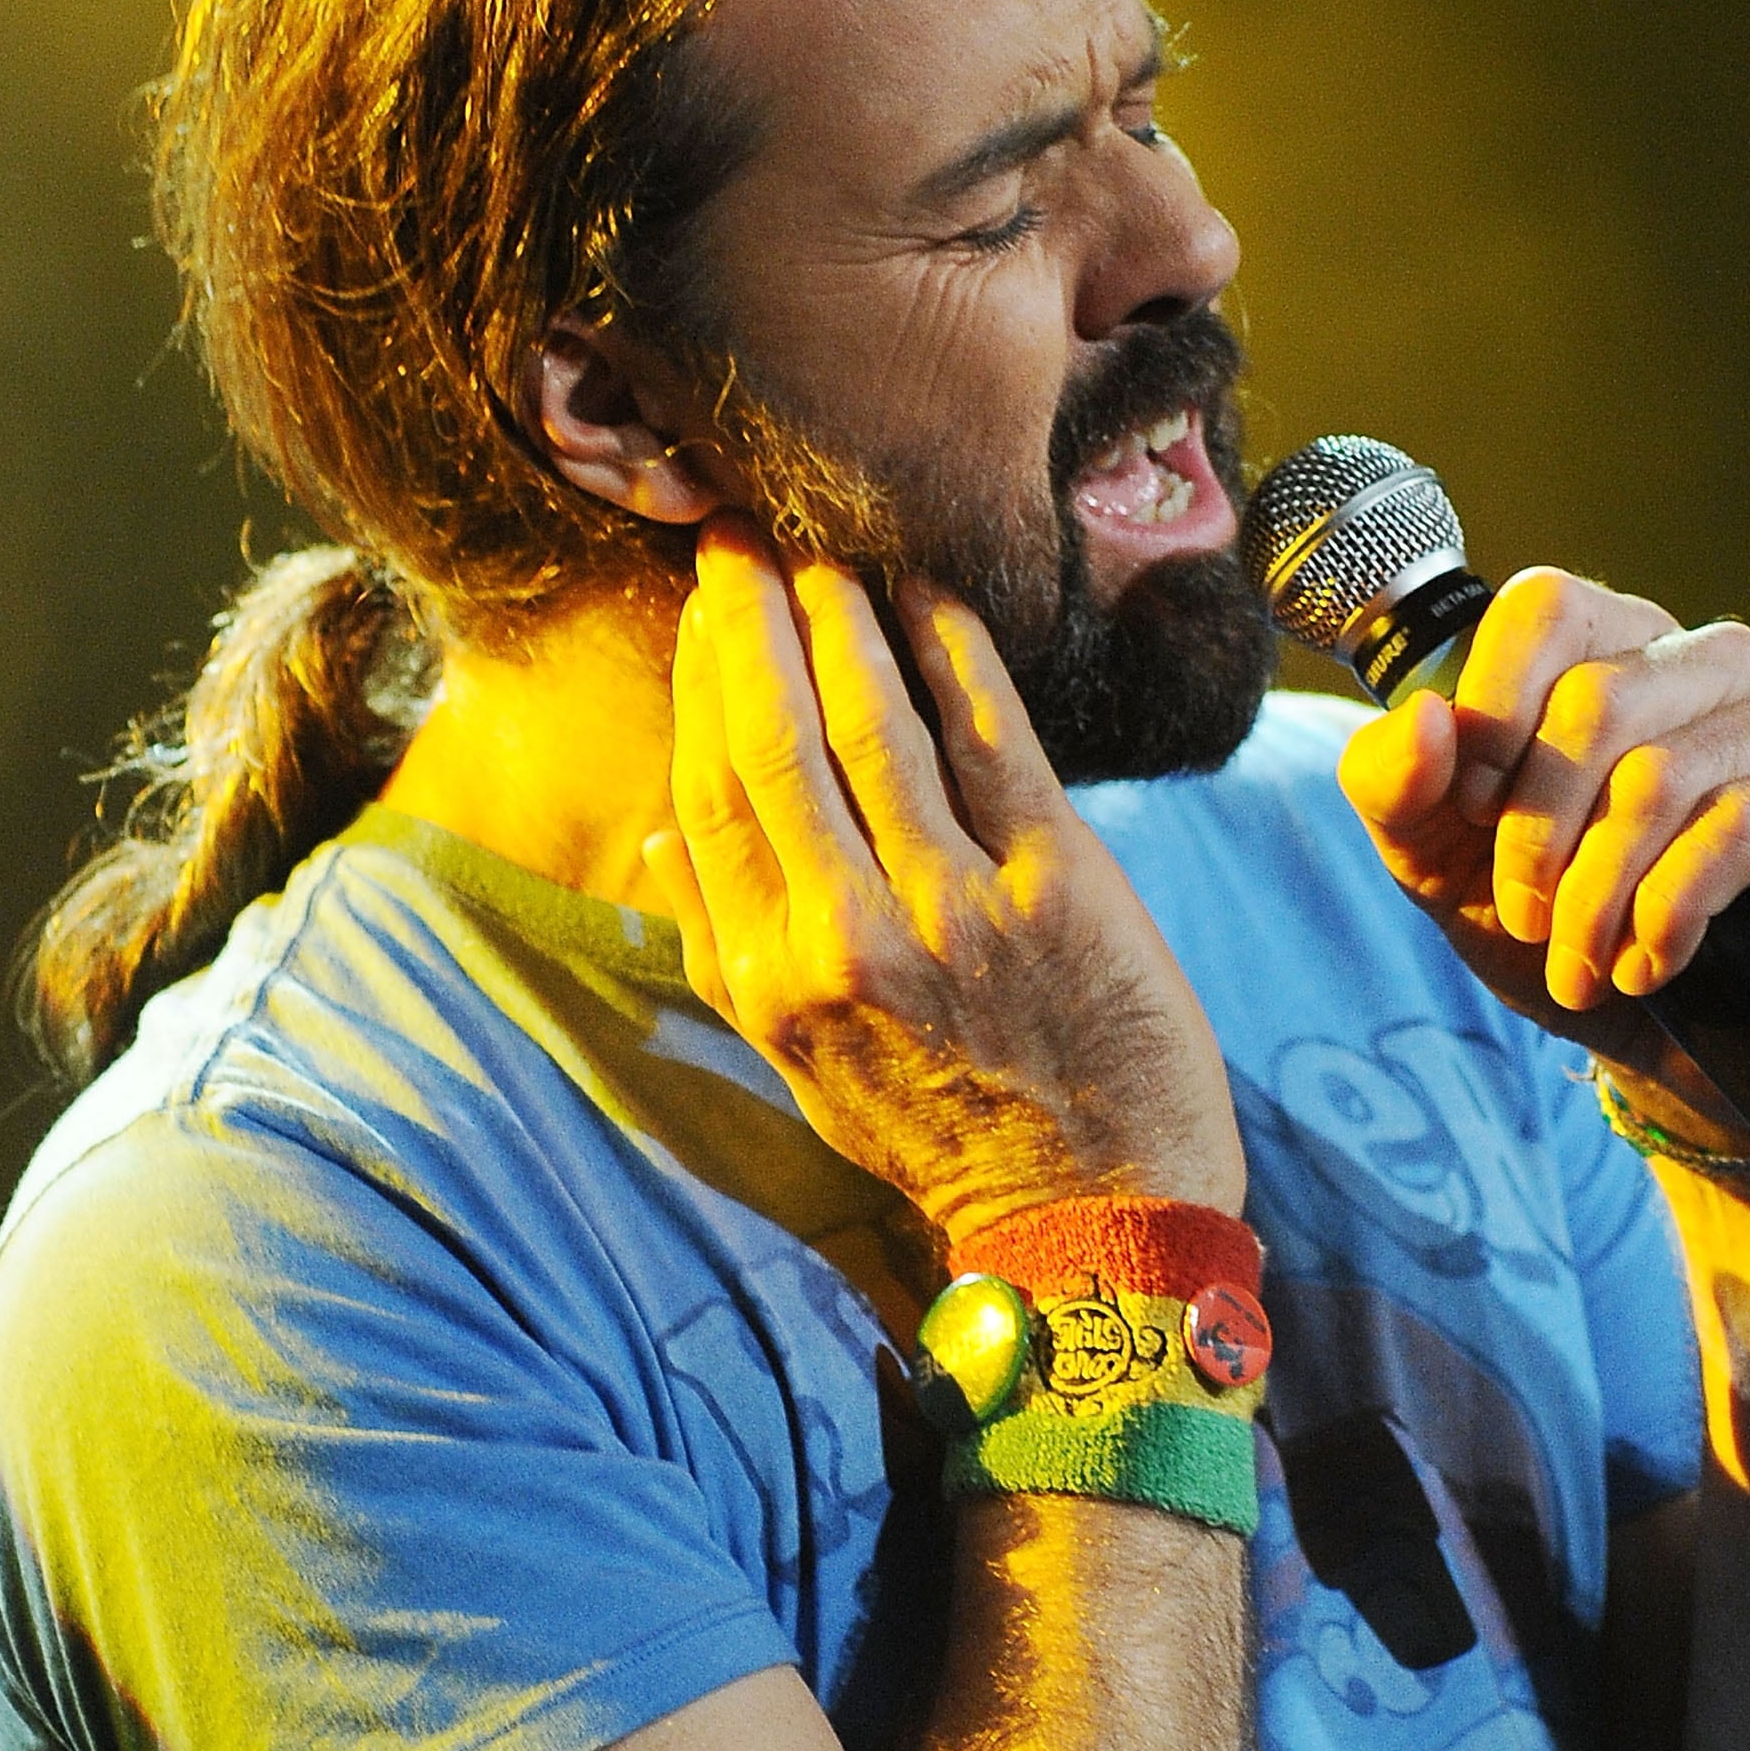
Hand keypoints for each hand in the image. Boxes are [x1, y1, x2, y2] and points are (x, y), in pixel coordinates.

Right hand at [641, 516, 1244, 1244]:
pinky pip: (992, 739)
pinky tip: (931, 593)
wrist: (1092, 1218)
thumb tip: (657, 841)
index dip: (699, 685)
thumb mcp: (802, 1069)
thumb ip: (724, 955)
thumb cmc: (941, 1136)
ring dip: (843, 615)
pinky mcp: (1057, 888)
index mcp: (774, 983)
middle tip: (742, 532)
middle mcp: (848, 940)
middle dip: (751, 619)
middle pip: (774, 741)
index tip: (699, 608)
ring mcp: (954, 910)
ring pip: (873, 724)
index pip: (710, 798)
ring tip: (827, 547)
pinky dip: (954, 652)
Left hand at [1336, 567, 1749, 1131]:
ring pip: (1664, 773)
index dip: (1494, 712)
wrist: (1644, 1043)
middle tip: (1526, 920)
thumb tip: (1428, 718)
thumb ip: (1393, 783)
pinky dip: (1673, 912)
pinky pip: (1745, 824)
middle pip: (1598, 701)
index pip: (1545, 608)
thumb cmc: (1541, 926)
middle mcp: (1701, 660)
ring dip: (1601, 892)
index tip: (1467, 814)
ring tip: (1582, 962)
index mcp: (1602, 645)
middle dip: (1538, 836)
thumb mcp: (1431, 858)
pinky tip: (1651, 962)